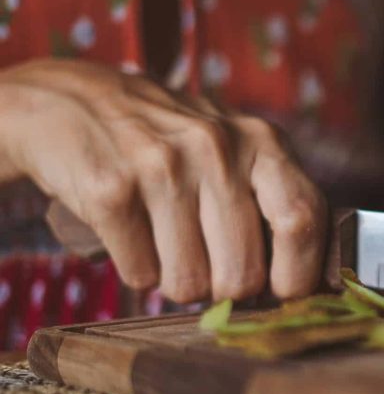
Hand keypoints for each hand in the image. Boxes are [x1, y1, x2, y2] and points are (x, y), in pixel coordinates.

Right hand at [0, 59, 325, 301]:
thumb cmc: (172, 143)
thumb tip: (305, 287)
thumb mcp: (235, 151)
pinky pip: (140, 276)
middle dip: (225, 288)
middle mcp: (216, 148)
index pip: (302, 219)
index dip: (298, 275)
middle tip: (209, 266)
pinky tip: (133, 233)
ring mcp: (161, 166)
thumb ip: (275, 202)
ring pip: (189, 285)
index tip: (283, 293)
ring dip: (177, 281)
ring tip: (166, 242)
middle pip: (243, 274)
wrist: (68, 100)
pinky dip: (137, 270)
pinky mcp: (110, 190)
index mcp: (261, 141)